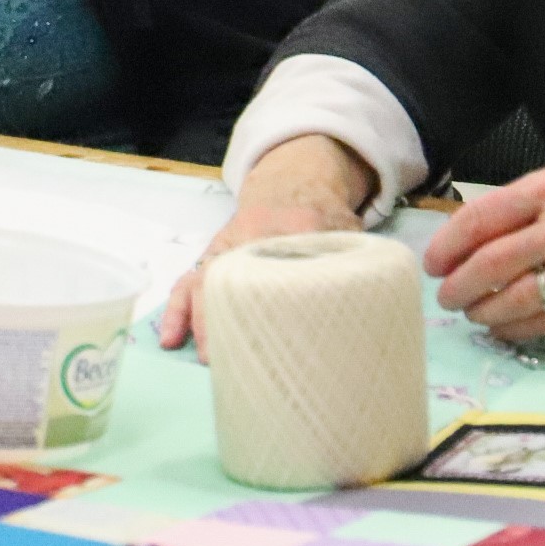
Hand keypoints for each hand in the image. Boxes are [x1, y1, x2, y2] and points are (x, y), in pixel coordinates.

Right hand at [157, 134, 372, 352]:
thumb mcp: (347, 229)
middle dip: (238, 318)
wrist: (291, 186)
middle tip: (240, 360)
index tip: (289, 327)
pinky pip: (188, 282)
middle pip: (242, 279)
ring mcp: (228, 248)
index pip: (292, 261)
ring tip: (206, 359)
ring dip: (203, 321)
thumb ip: (355, 259)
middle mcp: (254, 237)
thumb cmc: (323, 217)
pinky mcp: (213, 259)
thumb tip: (375, 304)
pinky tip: (169, 339)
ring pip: (208, 282)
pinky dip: (176, 310)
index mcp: (297, 227)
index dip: (291, 294)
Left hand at [423, 164, 544, 338]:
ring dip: (485, 310)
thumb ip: (522, 209)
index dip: (449, 244)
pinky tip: (503, 329)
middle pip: (495, 262)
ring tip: (473, 313)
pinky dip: (517, 329)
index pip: (484, 216)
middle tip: (446, 296)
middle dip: (460, 285)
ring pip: (519, 297)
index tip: (433, 262)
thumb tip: (464, 240)